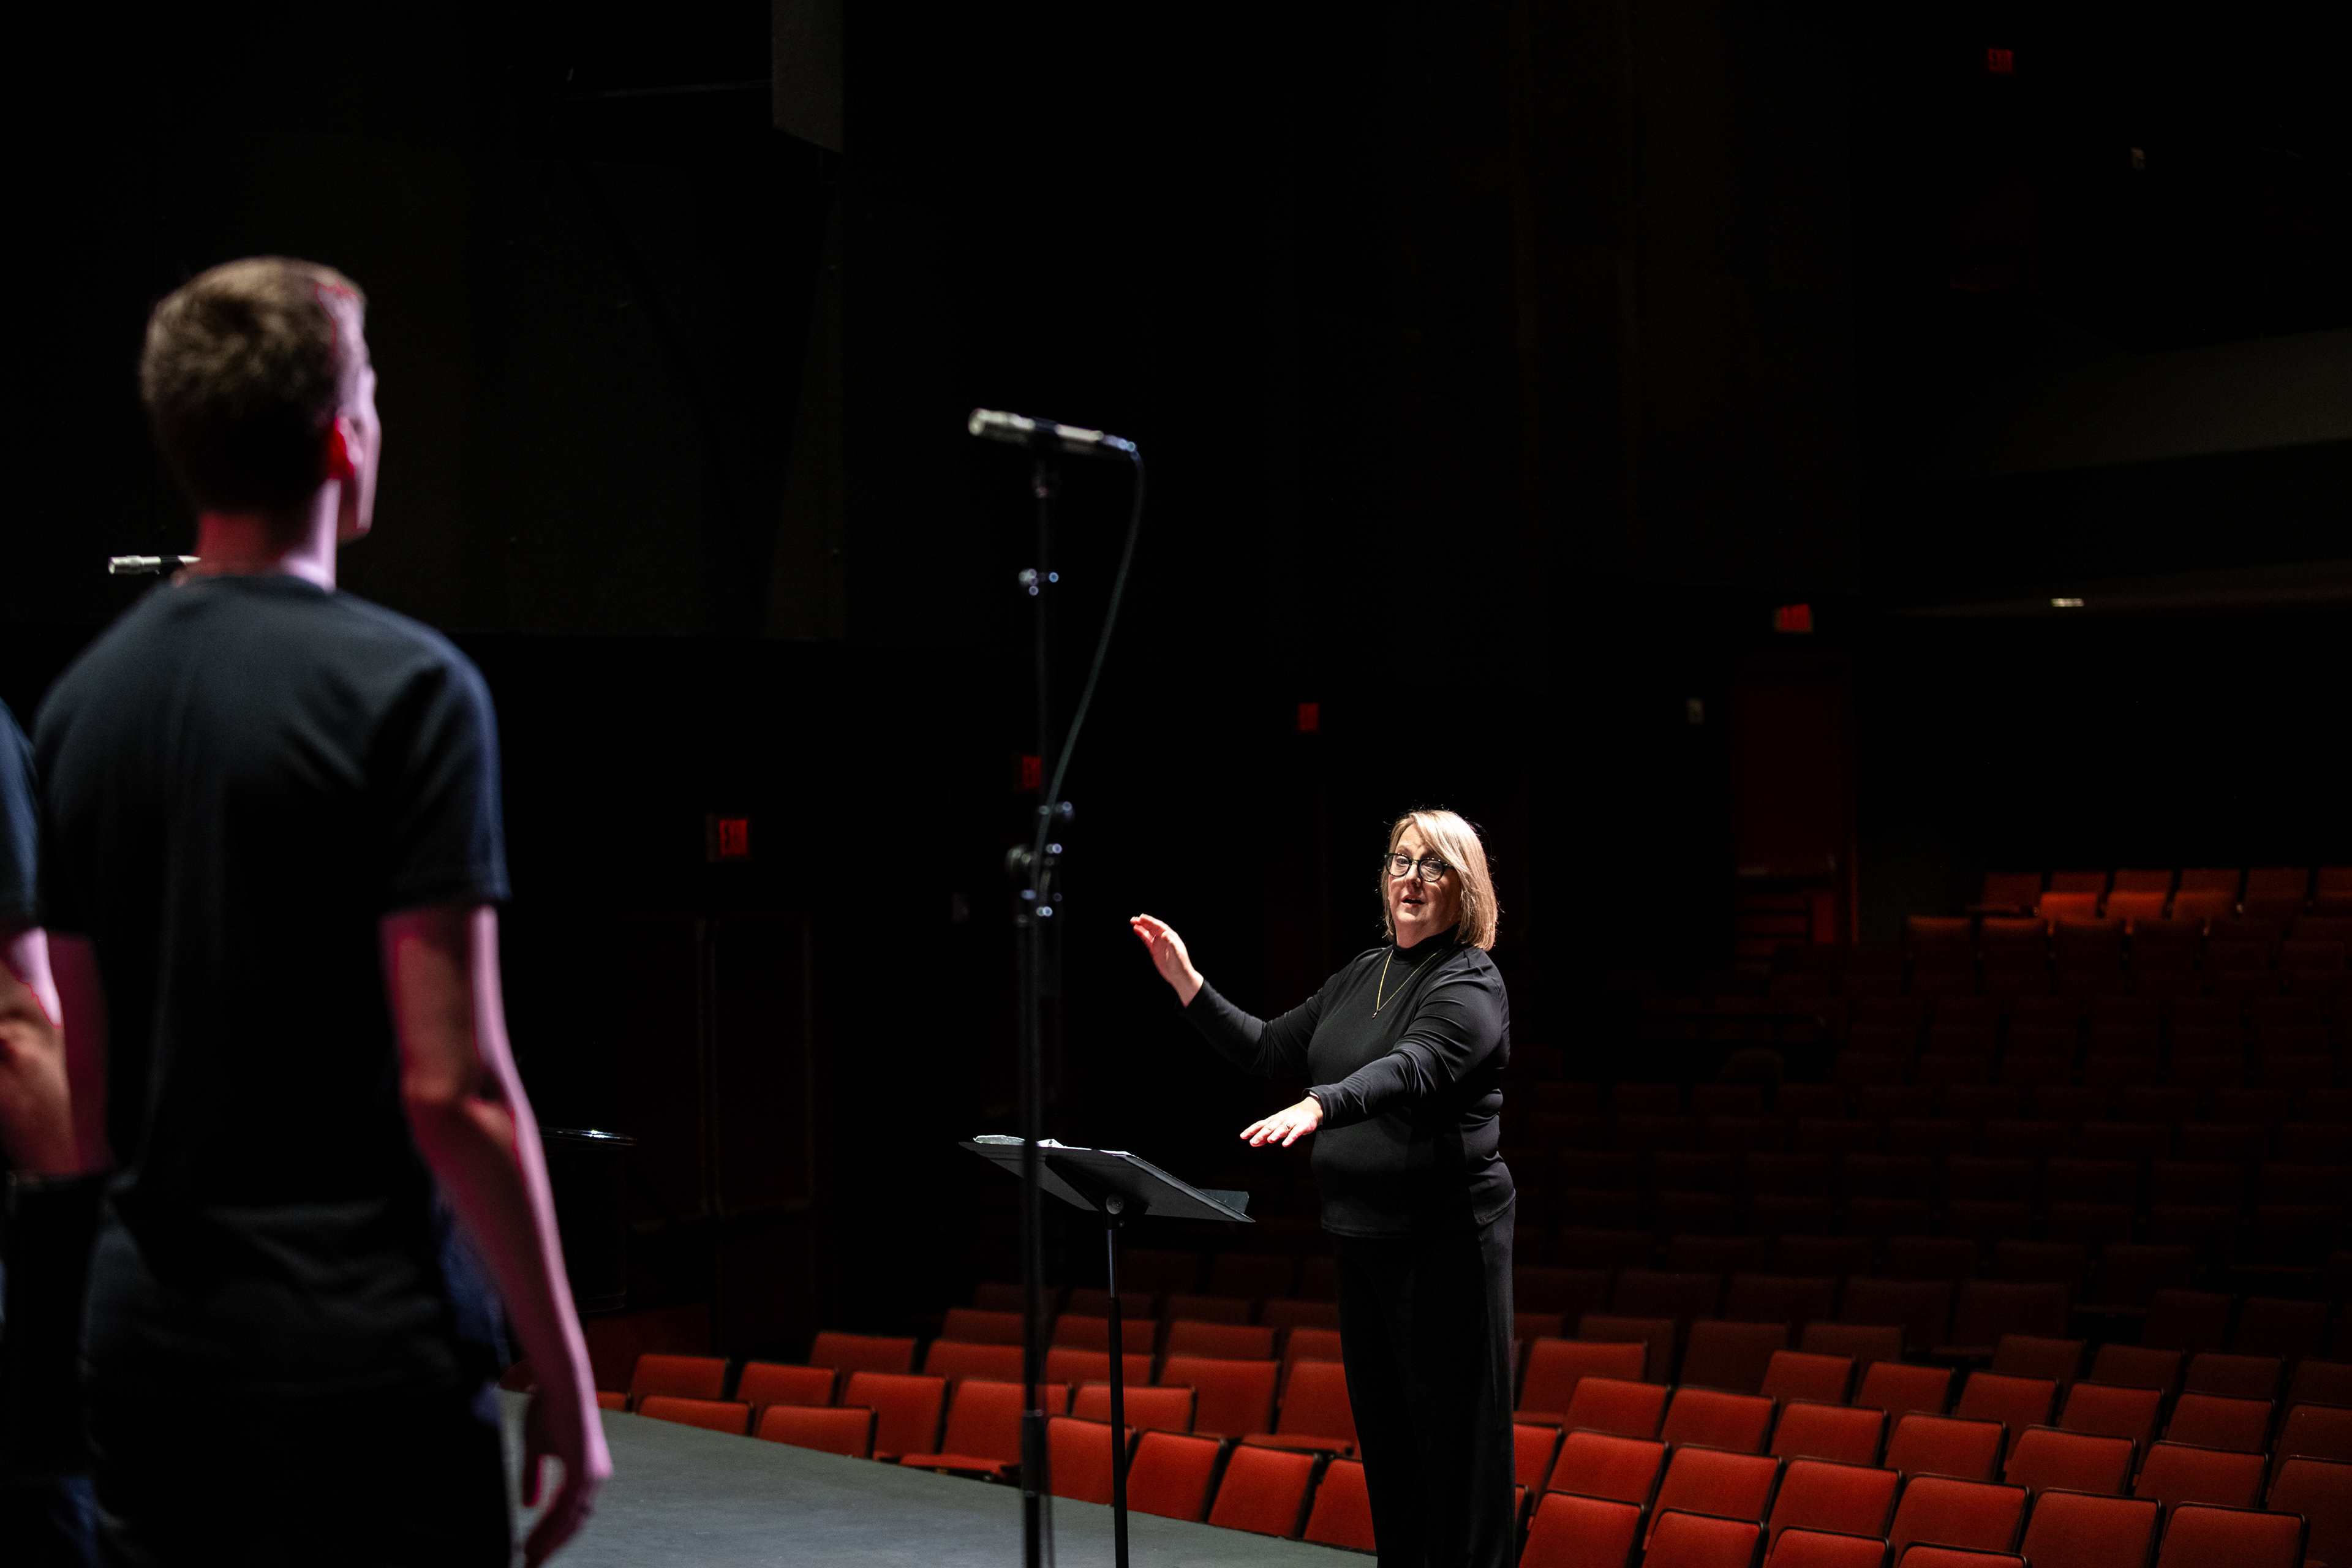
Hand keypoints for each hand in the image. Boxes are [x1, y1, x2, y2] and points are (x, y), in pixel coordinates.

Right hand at [521, 1376, 611, 1566]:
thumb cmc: (549, 1409)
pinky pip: (567, 1511)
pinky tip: (536, 1542)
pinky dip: (551, 1529)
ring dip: (549, 1542)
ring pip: (571, 1522)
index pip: (570, 1513)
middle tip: (532, 1563)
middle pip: (574, 1523)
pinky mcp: (585, 1471)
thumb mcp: (536, 1450)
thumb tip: (528, 1505)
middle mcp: (594, 1477)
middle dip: (551, 1545)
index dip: (552, 1534)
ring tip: (529, 1558)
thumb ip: (533, 1478)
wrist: (562, 1384)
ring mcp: (592, 1475)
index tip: (532, 1551)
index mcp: (585, 1472)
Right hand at [1129, 913, 1202, 1005]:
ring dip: (1141, 927)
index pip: (1160, 926)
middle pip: (1153, 927)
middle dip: (1144, 922)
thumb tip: (1165, 934)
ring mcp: (1159, 944)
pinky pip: (1147, 940)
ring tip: (1133, 922)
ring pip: (1149, 932)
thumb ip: (1170, 943)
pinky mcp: (1155, 950)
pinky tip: (1136, 930)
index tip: (1142, 918)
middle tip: (1135, 919)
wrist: (1179, 976)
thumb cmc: (1180, 964)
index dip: (1151, 921)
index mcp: (1171, 937)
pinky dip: (1142, 934)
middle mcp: (1165, 938)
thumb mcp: (1176, 954)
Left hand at [1242, 1095, 1322, 1147]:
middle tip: (1252, 1142)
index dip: (1251, 1130)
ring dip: (1276, 1134)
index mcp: (1273, 1120)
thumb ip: (1266, 1135)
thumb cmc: (1290, 1119)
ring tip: (1270, 1140)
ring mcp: (1291, 1123)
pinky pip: (1296, 1132)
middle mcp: (1280, 1121)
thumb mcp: (1277, 1126)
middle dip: (1261, 1135)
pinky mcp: (1302, 1126)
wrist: (1310, 1109)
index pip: (1260, 1125)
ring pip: (1282, 1129)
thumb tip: (1254, 1143)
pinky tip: (1285, 1144)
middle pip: (1269, 1127)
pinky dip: (1290, 1138)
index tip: (1243, 1136)